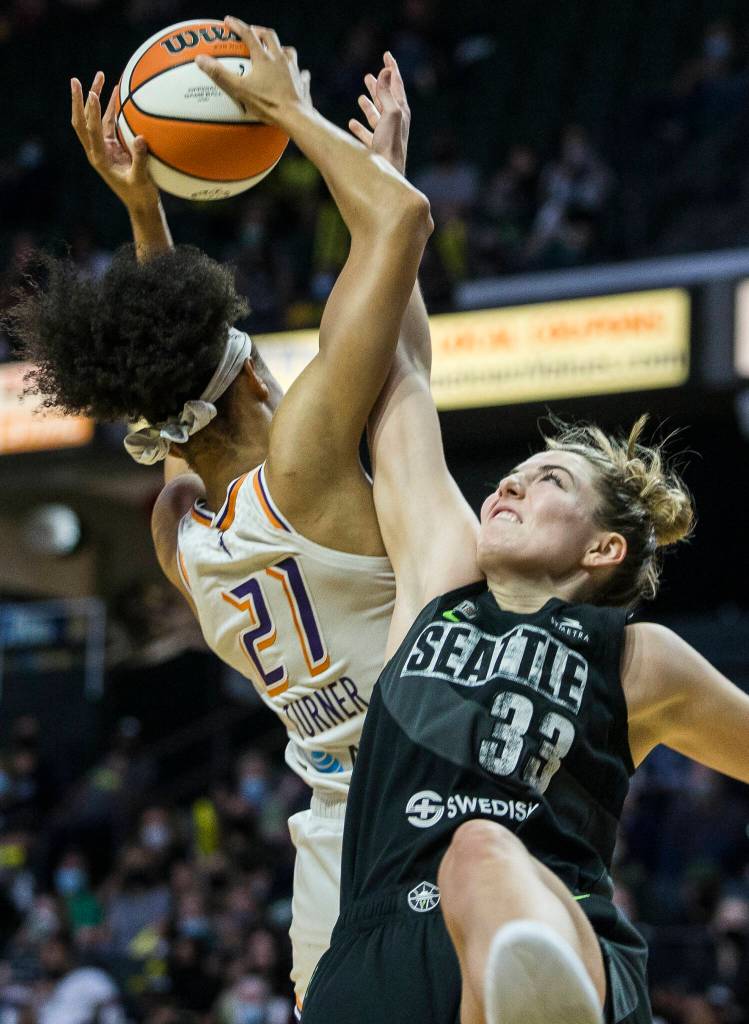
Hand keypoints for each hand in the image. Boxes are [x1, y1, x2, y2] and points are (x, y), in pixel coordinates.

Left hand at [71, 72, 157, 210]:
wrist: (141, 206)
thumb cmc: (141, 195)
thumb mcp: (141, 180)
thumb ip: (140, 160)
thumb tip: (140, 138)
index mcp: (100, 159)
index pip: (91, 131)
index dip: (90, 112)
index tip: (92, 93)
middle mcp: (97, 151)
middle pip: (81, 122)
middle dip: (78, 101)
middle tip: (77, 80)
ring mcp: (103, 147)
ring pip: (94, 119)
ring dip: (95, 98)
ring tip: (100, 76)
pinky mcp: (112, 147)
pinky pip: (108, 123)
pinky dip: (110, 107)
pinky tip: (116, 92)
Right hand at [196, 19, 310, 125]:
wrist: (295, 117)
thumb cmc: (268, 104)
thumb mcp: (240, 90)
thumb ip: (220, 74)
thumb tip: (200, 59)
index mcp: (264, 58)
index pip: (248, 34)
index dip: (237, 26)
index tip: (228, 21)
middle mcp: (280, 59)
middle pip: (270, 36)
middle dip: (259, 31)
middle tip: (252, 32)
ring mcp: (294, 69)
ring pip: (288, 51)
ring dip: (280, 48)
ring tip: (275, 52)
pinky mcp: (302, 82)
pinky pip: (301, 72)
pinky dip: (297, 71)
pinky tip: (296, 74)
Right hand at [348, 52, 409, 174]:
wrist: (388, 172)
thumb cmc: (391, 143)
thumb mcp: (391, 113)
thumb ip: (386, 92)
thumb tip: (386, 71)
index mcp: (401, 111)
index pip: (396, 84)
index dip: (392, 69)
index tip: (387, 55)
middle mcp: (394, 121)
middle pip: (386, 98)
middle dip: (379, 86)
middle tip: (371, 75)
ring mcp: (385, 134)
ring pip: (376, 115)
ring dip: (369, 104)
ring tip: (361, 95)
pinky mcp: (376, 147)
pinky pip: (366, 133)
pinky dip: (359, 127)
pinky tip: (352, 123)